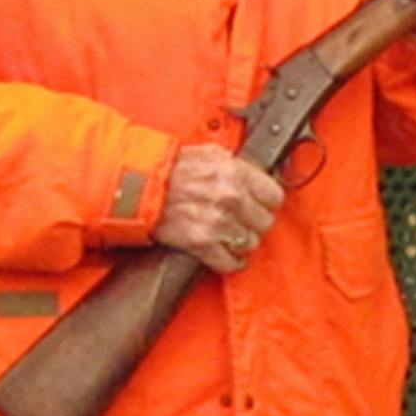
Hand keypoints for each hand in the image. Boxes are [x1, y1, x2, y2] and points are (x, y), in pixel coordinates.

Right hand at [155, 143, 284, 273]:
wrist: (141, 186)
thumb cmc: (170, 167)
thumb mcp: (209, 153)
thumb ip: (235, 164)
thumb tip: (253, 174)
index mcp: (235, 173)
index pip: (274, 196)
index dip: (268, 201)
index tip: (263, 204)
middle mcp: (231, 199)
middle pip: (265, 222)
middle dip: (255, 222)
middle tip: (246, 220)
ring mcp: (218, 223)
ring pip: (249, 243)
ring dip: (242, 241)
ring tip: (233, 235)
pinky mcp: (201, 243)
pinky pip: (229, 262)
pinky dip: (230, 262)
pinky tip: (228, 256)